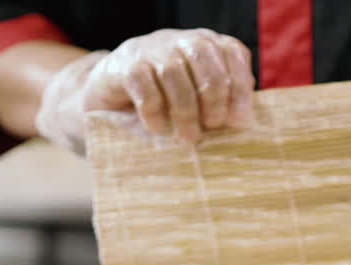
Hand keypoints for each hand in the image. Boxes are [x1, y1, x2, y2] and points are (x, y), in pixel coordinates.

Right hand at [36, 29, 254, 151]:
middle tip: (213, 127)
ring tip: (188, 137)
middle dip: (213, 96)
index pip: (231, 51)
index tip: (240, 120)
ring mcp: (149, 49)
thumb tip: (244, 123)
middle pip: (204, 56)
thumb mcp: (195, 107)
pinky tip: (158, 129)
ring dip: (185, 109)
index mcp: (204, 46)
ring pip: (173, 70)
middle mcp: (178, 40)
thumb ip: (219, 108)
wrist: (106, 103)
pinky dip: (154, 110)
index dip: (239, 85)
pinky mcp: (122, 65)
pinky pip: (143, 82)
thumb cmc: (161, 108)